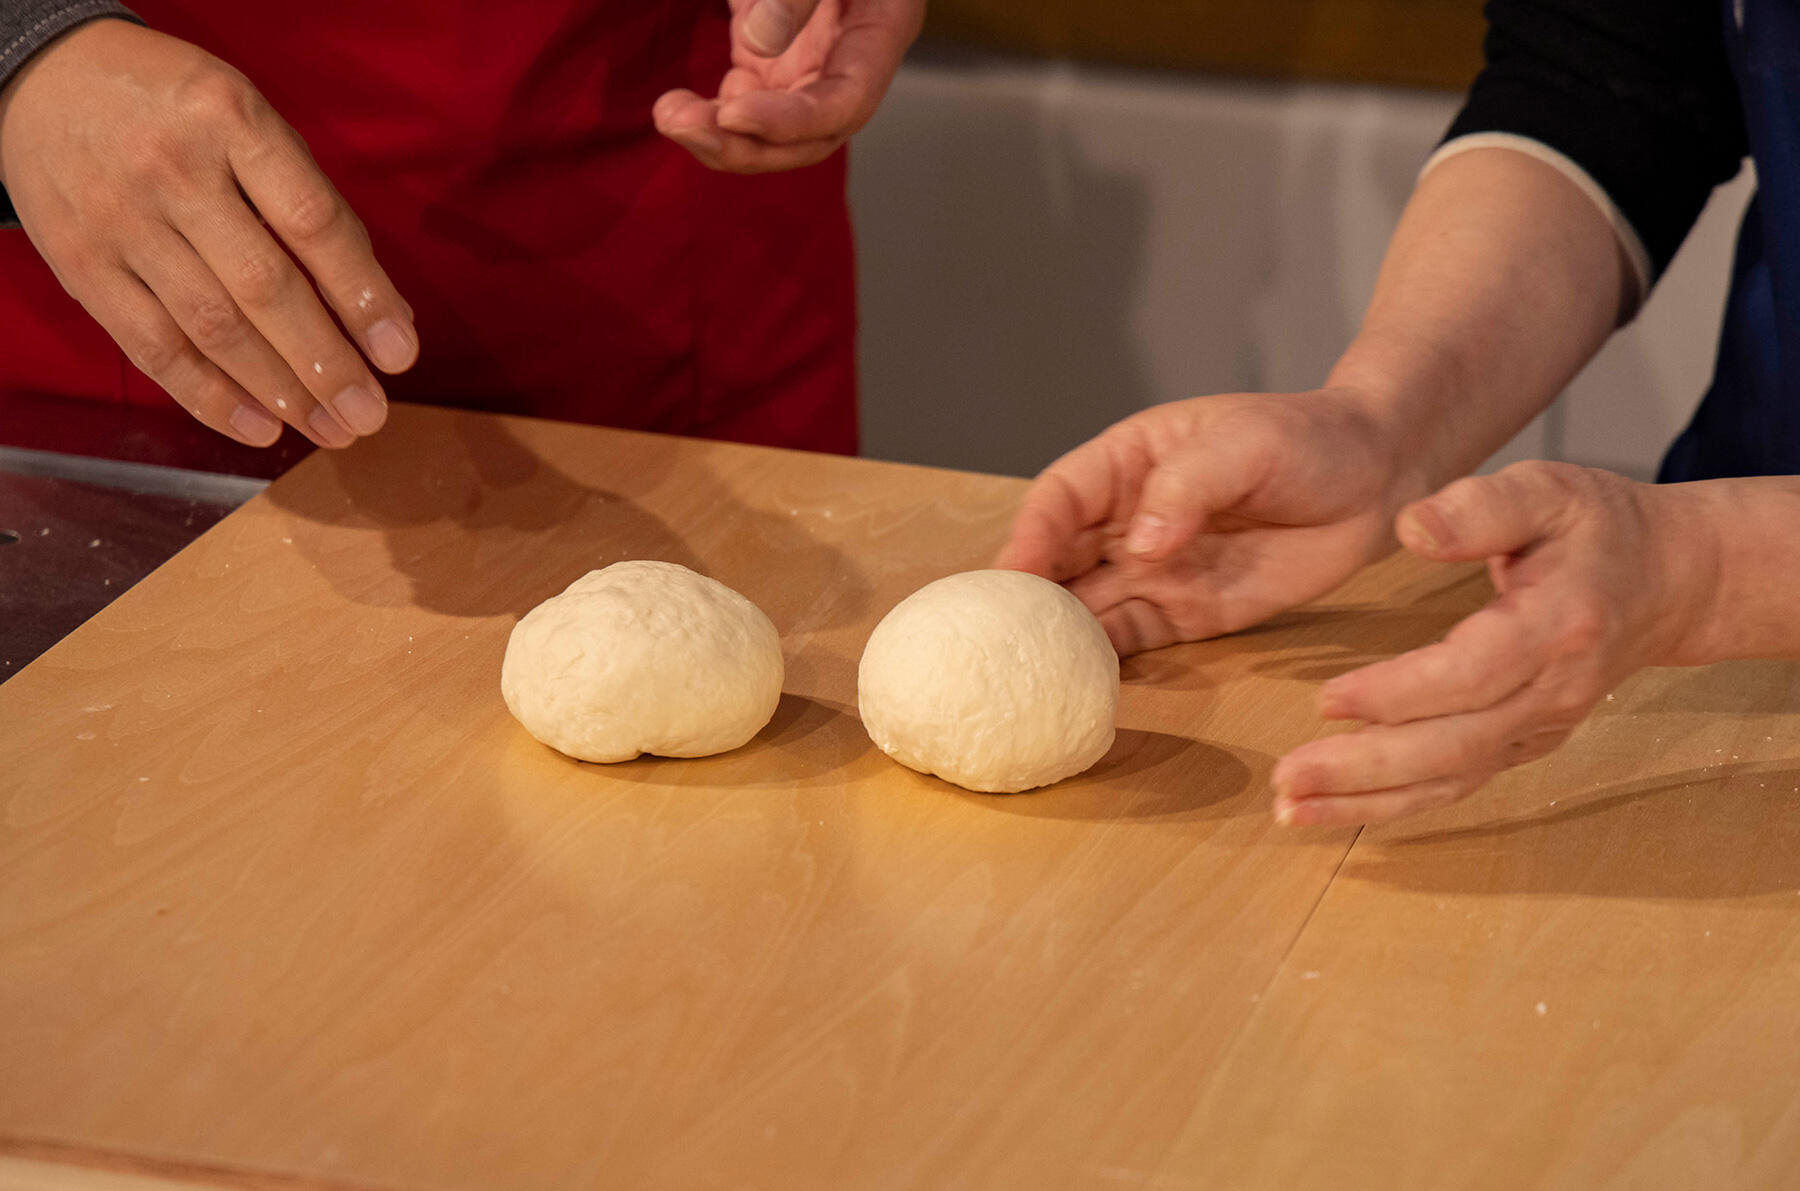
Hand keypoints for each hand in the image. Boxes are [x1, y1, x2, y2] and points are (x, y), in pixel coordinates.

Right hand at [0, 20, 416, 448]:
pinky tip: (262, 428)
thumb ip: (312, 205)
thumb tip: (384, 314)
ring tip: (333, 430)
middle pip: (262, 286)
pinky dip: (210, 395)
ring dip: (280, 391)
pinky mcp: (82, 264)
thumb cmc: (178, 108)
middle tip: (370, 415)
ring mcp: (121, 221)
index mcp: (231, 120)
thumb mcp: (249, 118)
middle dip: (325, 364)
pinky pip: (151, 345)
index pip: (312, 222)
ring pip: (210, 326)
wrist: (43, 74)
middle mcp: (173, 170)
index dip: (362, 295)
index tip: (401, 355)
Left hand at [653, 0, 923, 172]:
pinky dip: (716, 117)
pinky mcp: (777, 61)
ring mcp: (813, 64)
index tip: (731, 115)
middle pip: (811, 136)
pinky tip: (683, 106)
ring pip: (778, 133)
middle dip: (747, 144)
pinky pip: (750, 106)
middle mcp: (851, 60)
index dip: (791, 120)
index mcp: (882, 28)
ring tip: (671, 116)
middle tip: (682, 125)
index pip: (846, 101)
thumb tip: (759, 42)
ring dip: (723, 138)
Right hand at [995, 389, 1426, 654]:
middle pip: (1058, 559)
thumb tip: (1140, 545)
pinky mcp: (1187, 614)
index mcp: (1127, 463)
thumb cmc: (1308, 439)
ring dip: (1056, 639)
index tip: (1014, 574)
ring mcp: (1154, 570)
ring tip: (1025, 674)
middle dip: (1025, 598)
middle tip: (994, 640)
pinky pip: (1133, 641)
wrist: (1377, 480)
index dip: (1031, 535)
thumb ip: (1188, 487)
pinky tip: (1077, 687)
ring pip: (1087, 607)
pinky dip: (1103, 664)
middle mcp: (1127, 519)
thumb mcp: (1245, 445)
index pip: (1060, 498)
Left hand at [1271, 461, 1712, 826]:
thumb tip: (1413, 529)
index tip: (1327, 699)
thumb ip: (1480, 507)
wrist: (1666, 581)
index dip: (1398, 693)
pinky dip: (1394, 804)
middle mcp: (1552, 692)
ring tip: (1294, 809)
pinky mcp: (1522, 745)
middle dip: (1366, 769)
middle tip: (1288, 778)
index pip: (1471, 674)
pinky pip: (1456, 783)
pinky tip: (1334, 809)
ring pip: (1451, 779)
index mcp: (1557, 626)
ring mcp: (1540, 727)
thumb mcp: (1547, 490)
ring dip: (1370, 802)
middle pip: (1454, 746)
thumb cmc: (1596, 528)